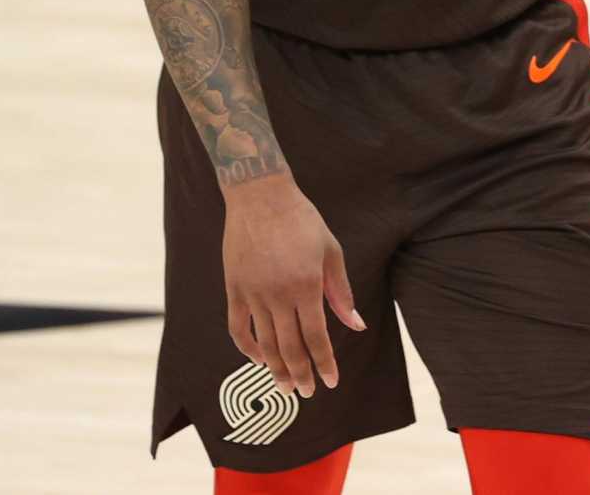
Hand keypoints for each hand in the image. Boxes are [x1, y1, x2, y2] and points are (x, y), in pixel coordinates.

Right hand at [221, 173, 365, 397]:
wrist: (261, 195)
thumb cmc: (302, 220)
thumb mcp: (331, 252)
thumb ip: (341, 292)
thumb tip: (355, 325)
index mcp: (307, 286)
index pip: (317, 337)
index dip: (324, 363)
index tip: (330, 382)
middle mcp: (279, 295)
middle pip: (290, 347)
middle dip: (300, 374)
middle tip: (306, 393)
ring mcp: (253, 293)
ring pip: (265, 343)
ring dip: (276, 368)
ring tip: (285, 385)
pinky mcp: (234, 288)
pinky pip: (238, 327)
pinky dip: (247, 347)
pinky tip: (259, 358)